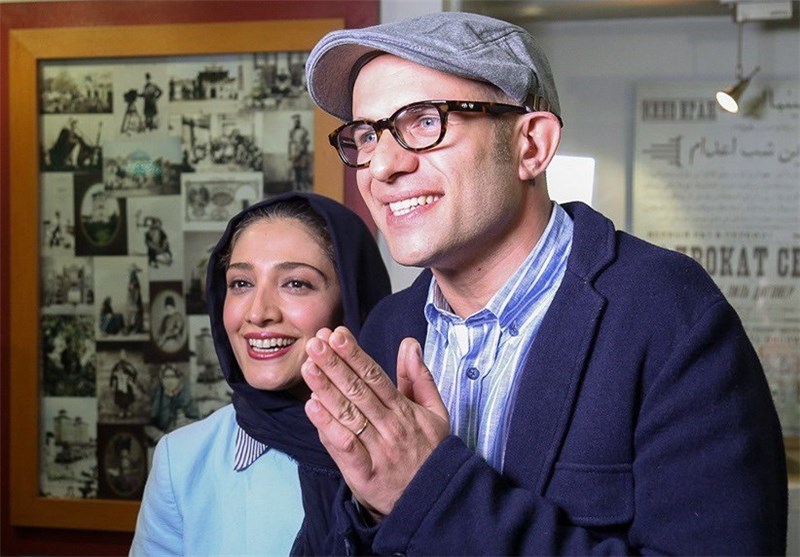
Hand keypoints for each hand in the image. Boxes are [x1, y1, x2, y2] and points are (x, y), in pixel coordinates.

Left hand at [302, 326, 449, 518]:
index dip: (355, 355)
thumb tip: (409, 344)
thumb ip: (420, 378)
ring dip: (327, 390)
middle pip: (358, 391)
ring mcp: (377, 450)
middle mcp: (389, 427)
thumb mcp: (435, 413)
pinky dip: (329, 428)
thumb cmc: (431, 452)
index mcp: (404, 410)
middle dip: (335, 365)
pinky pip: (345, 448)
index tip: (336, 335)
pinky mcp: (365, 474)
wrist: (434, 500)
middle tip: (315, 343)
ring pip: (348, 415)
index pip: (375, 376)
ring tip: (309, 368)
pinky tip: (313, 408)